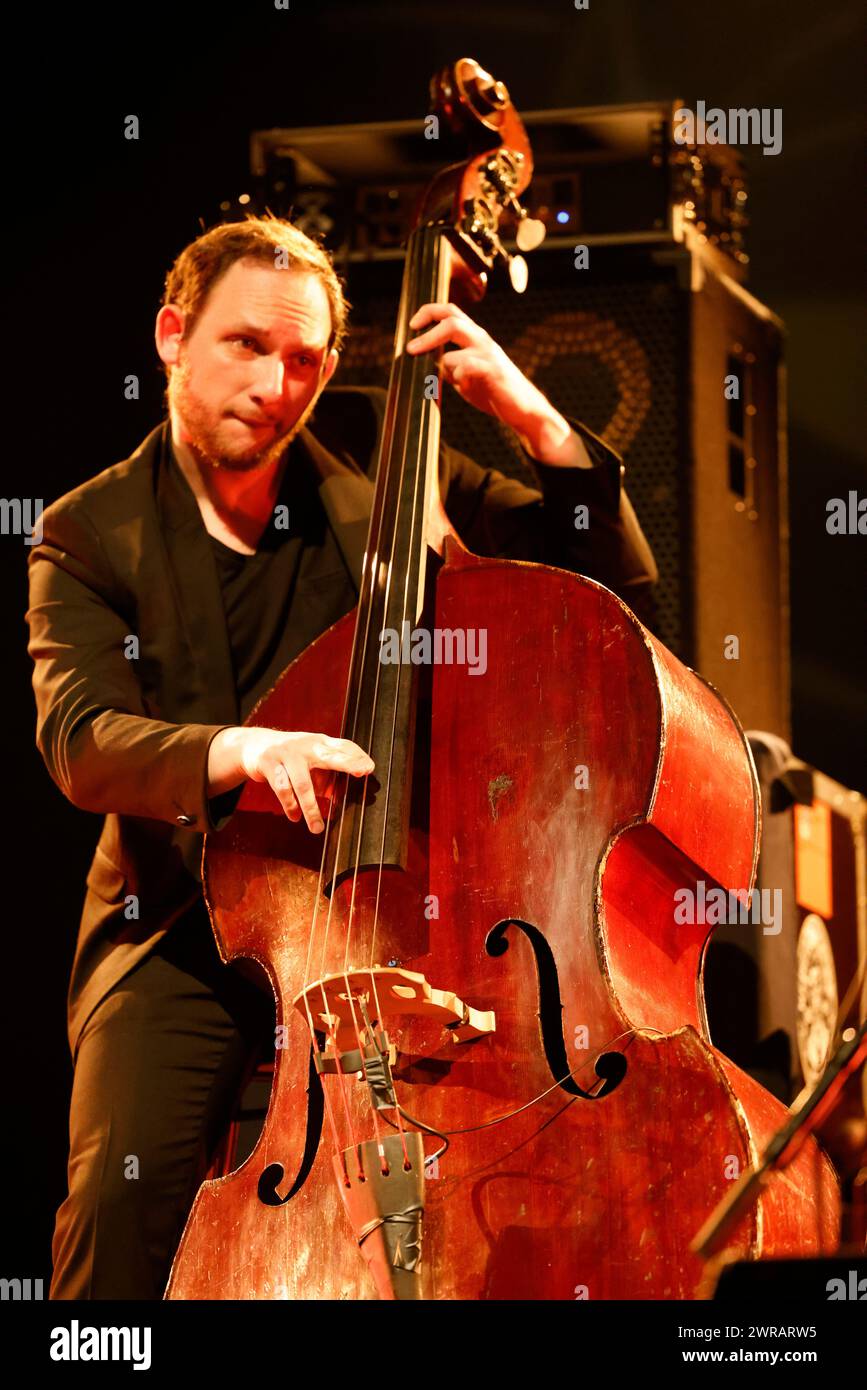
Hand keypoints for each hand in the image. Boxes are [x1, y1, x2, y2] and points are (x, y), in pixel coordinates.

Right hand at [239, 728, 373, 831]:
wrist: (253, 744)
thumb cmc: (291, 757)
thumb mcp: (311, 763)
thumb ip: (328, 777)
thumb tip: (345, 800)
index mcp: (320, 743)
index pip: (343, 746)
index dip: (357, 756)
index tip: (370, 768)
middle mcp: (306, 745)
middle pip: (329, 755)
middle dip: (347, 763)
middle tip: (362, 772)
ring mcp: (287, 753)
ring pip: (302, 783)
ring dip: (310, 808)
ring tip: (317, 828)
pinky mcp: (269, 763)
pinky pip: (282, 788)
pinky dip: (290, 806)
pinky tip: (295, 817)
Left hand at [406, 301, 556, 434]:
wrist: (524, 408)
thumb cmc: (492, 390)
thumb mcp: (465, 375)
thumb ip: (448, 366)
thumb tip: (422, 365)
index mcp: (474, 337)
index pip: (450, 311)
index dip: (429, 312)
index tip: (412, 325)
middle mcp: (481, 340)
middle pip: (451, 320)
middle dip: (426, 333)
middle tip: (410, 349)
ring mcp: (488, 355)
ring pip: (455, 346)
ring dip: (439, 362)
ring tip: (434, 377)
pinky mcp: (494, 372)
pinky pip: (468, 366)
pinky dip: (456, 375)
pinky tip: (457, 384)